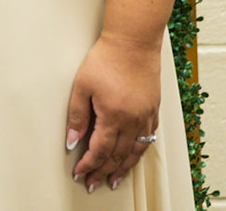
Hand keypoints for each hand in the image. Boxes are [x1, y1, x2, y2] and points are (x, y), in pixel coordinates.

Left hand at [66, 34, 161, 190]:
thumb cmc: (106, 59)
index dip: (89, 165)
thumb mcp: (82, 86)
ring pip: (136, 150)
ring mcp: (146, 115)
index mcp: (114, 117)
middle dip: (104, 171)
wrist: (132, 42)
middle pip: (118, 156)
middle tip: (94, 182)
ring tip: (115, 179)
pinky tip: (135, 154)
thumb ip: (77, 116)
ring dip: (124, 168)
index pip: (100, 151)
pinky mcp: (153, 108)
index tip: (81, 174)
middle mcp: (133, 121)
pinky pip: (149, 136)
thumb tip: (72, 140)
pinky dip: (140, 150)